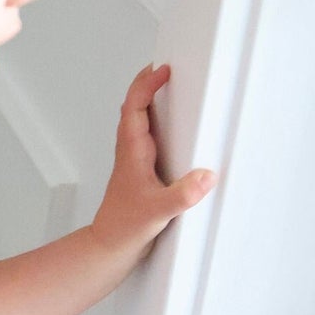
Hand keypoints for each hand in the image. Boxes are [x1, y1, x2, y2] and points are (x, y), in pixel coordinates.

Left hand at [90, 64, 216, 260]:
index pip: (135, 107)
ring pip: (140, 121)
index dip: (147, 85)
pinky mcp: (142, 171)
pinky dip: (158, 123)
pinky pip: (148, 137)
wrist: (109, 247)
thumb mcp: (157, 212)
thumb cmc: (123, 228)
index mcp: (132, 152)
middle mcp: (131, 151)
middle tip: (166, 67)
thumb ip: (181, 195)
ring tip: (170, 87)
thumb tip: (205, 176)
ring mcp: (135, 161)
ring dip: (151, 101)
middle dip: (148, 83)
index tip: (163, 70)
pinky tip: (174, 129)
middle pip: (135, 106)